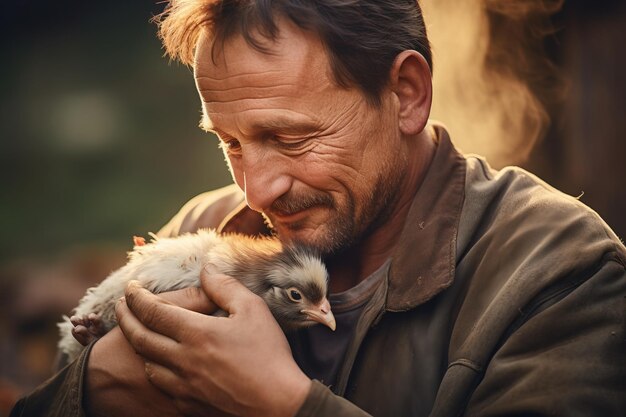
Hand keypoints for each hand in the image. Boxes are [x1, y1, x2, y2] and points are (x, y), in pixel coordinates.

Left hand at [115, 268, 310, 416]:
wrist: (279, 405)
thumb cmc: (269, 354)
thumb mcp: (253, 310)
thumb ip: (225, 287)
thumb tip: (206, 270)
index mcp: (196, 333)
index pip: (153, 312)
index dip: (137, 297)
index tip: (131, 287)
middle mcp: (183, 360)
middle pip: (140, 338)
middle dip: (125, 319)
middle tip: (121, 307)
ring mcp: (184, 385)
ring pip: (148, 364)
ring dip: (138, 346)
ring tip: (139, 335)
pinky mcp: (190, 405)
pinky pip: (162, 387)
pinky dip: (155, 372)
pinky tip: (161, 367)